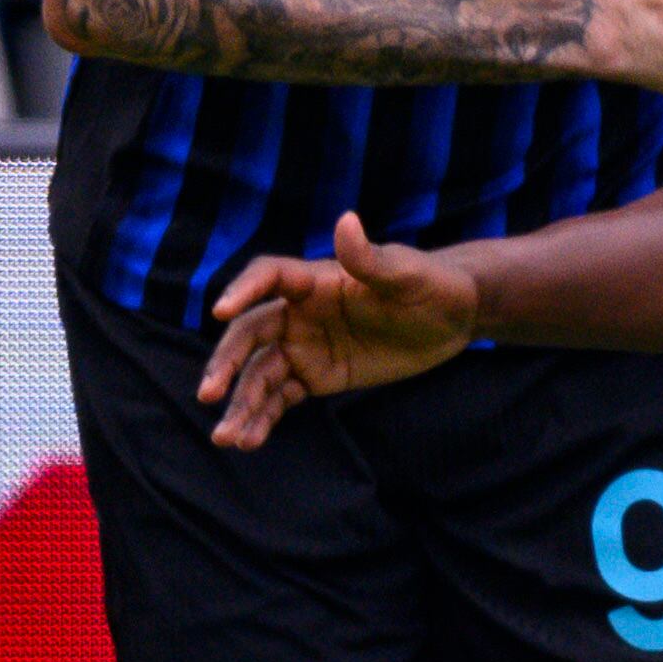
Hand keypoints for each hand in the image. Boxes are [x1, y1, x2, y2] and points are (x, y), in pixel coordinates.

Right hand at [199, 213, 480, 449]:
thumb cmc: (431, 286)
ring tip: (226, 437)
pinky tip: (248, 440)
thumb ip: (371, 259)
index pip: (268, 278)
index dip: (243, 291)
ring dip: (241, 403)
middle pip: (250, 334)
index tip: (221, 312)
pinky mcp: (317, 376)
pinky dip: (263, 416)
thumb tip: (346, 222)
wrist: (453, 318)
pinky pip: (281, 396)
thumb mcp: (406, 276)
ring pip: (260, 373)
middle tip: (209, 393)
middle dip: (226, 363)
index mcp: (316, 280)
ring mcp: (305, 346)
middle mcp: (300, 312)